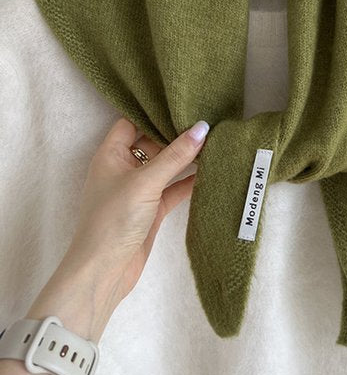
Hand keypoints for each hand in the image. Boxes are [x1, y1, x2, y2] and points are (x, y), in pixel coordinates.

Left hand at [61, 116, 209, 309]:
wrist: (105, 271)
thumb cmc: (113, 219)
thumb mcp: (145, 182)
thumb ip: (175, 155)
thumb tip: (202, 128)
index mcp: (110, 155)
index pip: (132, 123)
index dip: (153, 113)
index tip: (182, 103)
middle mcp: (123, 169)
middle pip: (152, 143)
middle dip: (176, 135)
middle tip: (206, 120)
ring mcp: (138, 190)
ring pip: (165, 167)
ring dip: (185, 159)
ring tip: (214, 143)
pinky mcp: (151, 210)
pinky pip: (173, 189)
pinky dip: (189, 182)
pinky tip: (210, 172)